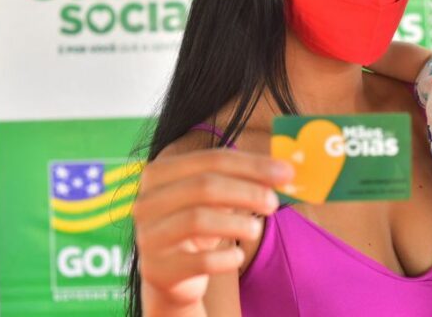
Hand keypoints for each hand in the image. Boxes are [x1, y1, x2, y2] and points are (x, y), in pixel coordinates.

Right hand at [132, 148, 293, 313]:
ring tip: (255, 230)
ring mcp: (148, 236)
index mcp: (160, 172)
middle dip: (247, 192)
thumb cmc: (199, 224)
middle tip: (274, 202)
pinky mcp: (157, 270)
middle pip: (204, 187)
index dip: (252, 164)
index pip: (212, 159)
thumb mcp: (216, 197)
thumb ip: (244, 179)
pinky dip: (226, 259)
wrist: (171, 273)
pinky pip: (200, 261)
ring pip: (198, 220)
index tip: (286, 172)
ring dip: (238, 224)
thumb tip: (286, 170)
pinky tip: (237, 258)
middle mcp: (146, 201)